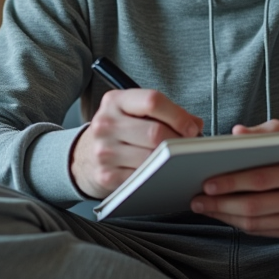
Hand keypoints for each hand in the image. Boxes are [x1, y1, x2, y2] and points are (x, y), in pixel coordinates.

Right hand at [71, 89, 202, 198]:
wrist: (83, 156)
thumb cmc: (119, 131)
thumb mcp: (134, 112)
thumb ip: (165, 112)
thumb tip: (195, 125)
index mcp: (115, 101)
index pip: (152, 101)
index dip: (178, 115)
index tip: (191, 128)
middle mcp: (106, 123)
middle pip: (154, 133)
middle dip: (178, 142)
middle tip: (187, 148)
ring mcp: (103, 150)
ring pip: (150, 157)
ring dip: (170, 162)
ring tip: (176, 160)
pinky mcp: (106, 175)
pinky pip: (142, 177)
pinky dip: (157, 176)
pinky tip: (161, 173)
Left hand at [190, 121, 278, 239]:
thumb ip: (260, 133)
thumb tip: (232, 135)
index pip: (260, 180)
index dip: (231, 183)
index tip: (206, 184)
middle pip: (254, 206)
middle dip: (220, 204)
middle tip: (197, 200)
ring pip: (255, 224)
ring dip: (225, 217)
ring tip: (205, 207)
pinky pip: (263, 231)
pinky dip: (240, 224)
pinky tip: (224, 214)